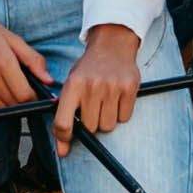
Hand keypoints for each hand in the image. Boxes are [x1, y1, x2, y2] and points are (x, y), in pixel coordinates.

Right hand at [0, 0, 52, 109]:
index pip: (24, 95)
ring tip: (12, 88)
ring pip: (0, 108)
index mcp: (3, 61)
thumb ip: (33, 60)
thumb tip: (50, 81)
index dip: (35, 98)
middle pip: (13, 104)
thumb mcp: (12, 38)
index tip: (38, 94)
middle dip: (24, 102)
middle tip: (27, 91)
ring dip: (10, 103)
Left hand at [56, 25, 143, 148]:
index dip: (63, 137)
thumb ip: (64, 114)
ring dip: (106, 119)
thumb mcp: (71, 84)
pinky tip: (117, 98)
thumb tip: (62, 149)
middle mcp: (92, 86)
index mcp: (73, 85)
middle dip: (91, 123)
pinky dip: (121, 113)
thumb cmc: (89, 69)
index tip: (67, 139)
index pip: (63, 123)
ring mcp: (112, 87)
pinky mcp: (129, 88)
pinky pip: (124, 118)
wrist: (112, 44)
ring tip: (105, 102)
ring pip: (108, 126)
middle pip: (90, 127)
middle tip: (93, 108)